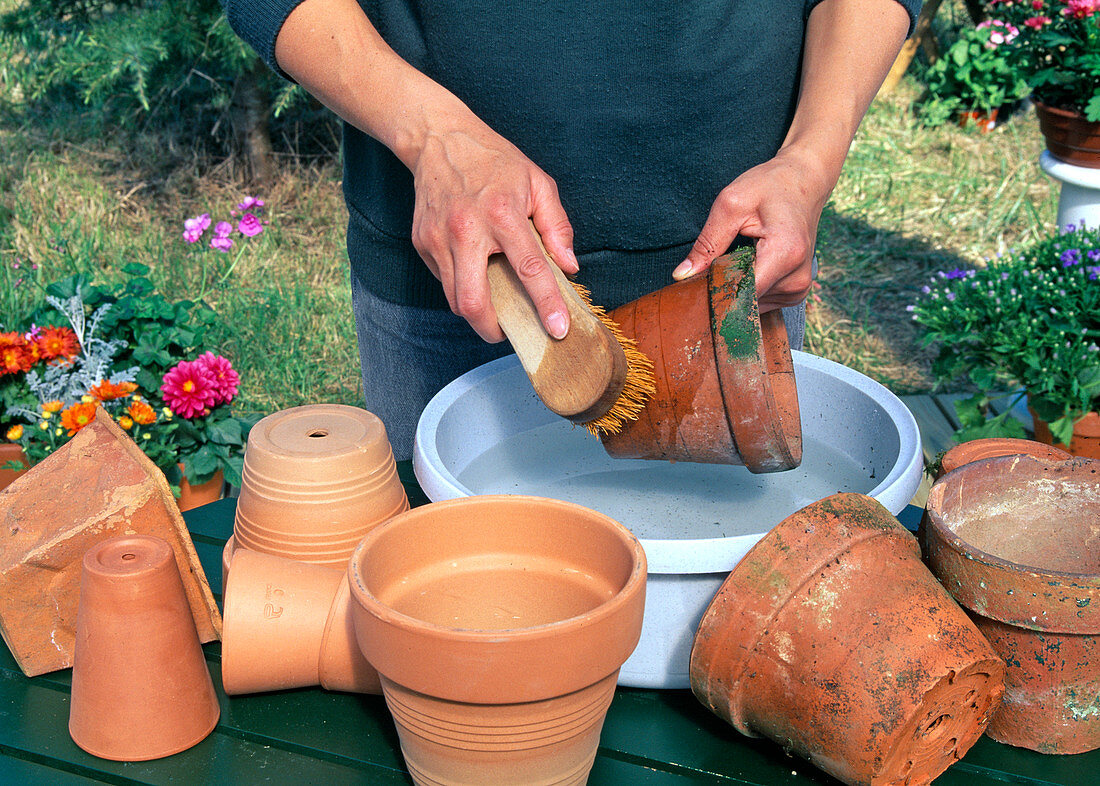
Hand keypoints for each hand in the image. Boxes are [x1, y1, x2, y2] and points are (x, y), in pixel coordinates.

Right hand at [409, 119, 578, 342]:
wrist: (439, 139)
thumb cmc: (495, 162)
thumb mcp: (538, 183)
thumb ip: (557, 227)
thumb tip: (568, 266)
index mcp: (502, 215)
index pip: (529, 270)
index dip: (546, 304)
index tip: (558, 329)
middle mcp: (466, 230)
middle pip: (474, 302)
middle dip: (492, 329)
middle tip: (508, 331)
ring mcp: (438, 239)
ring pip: (454, 300)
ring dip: (477, 312)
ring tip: (494, 305)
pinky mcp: (422, 243)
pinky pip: (444, 281)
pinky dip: (461, 287)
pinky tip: (474, 272)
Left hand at [672, 147, 829, 312]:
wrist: (805, 180)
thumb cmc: (771, 185)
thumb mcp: (731, 205)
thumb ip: (707, 244)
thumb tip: (682, 275)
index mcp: (785, 254)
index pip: (742, 294)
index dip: (716, 291)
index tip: (698, 284)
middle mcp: (797, 277)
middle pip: (746, 301)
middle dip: (725, 287)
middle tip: (716, 261)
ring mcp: (800, 288)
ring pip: (753, 304)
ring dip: (739, 286)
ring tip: (739, 256)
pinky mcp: (797, 291)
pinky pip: (763, 301)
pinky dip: (750, 286)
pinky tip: (751, 263)